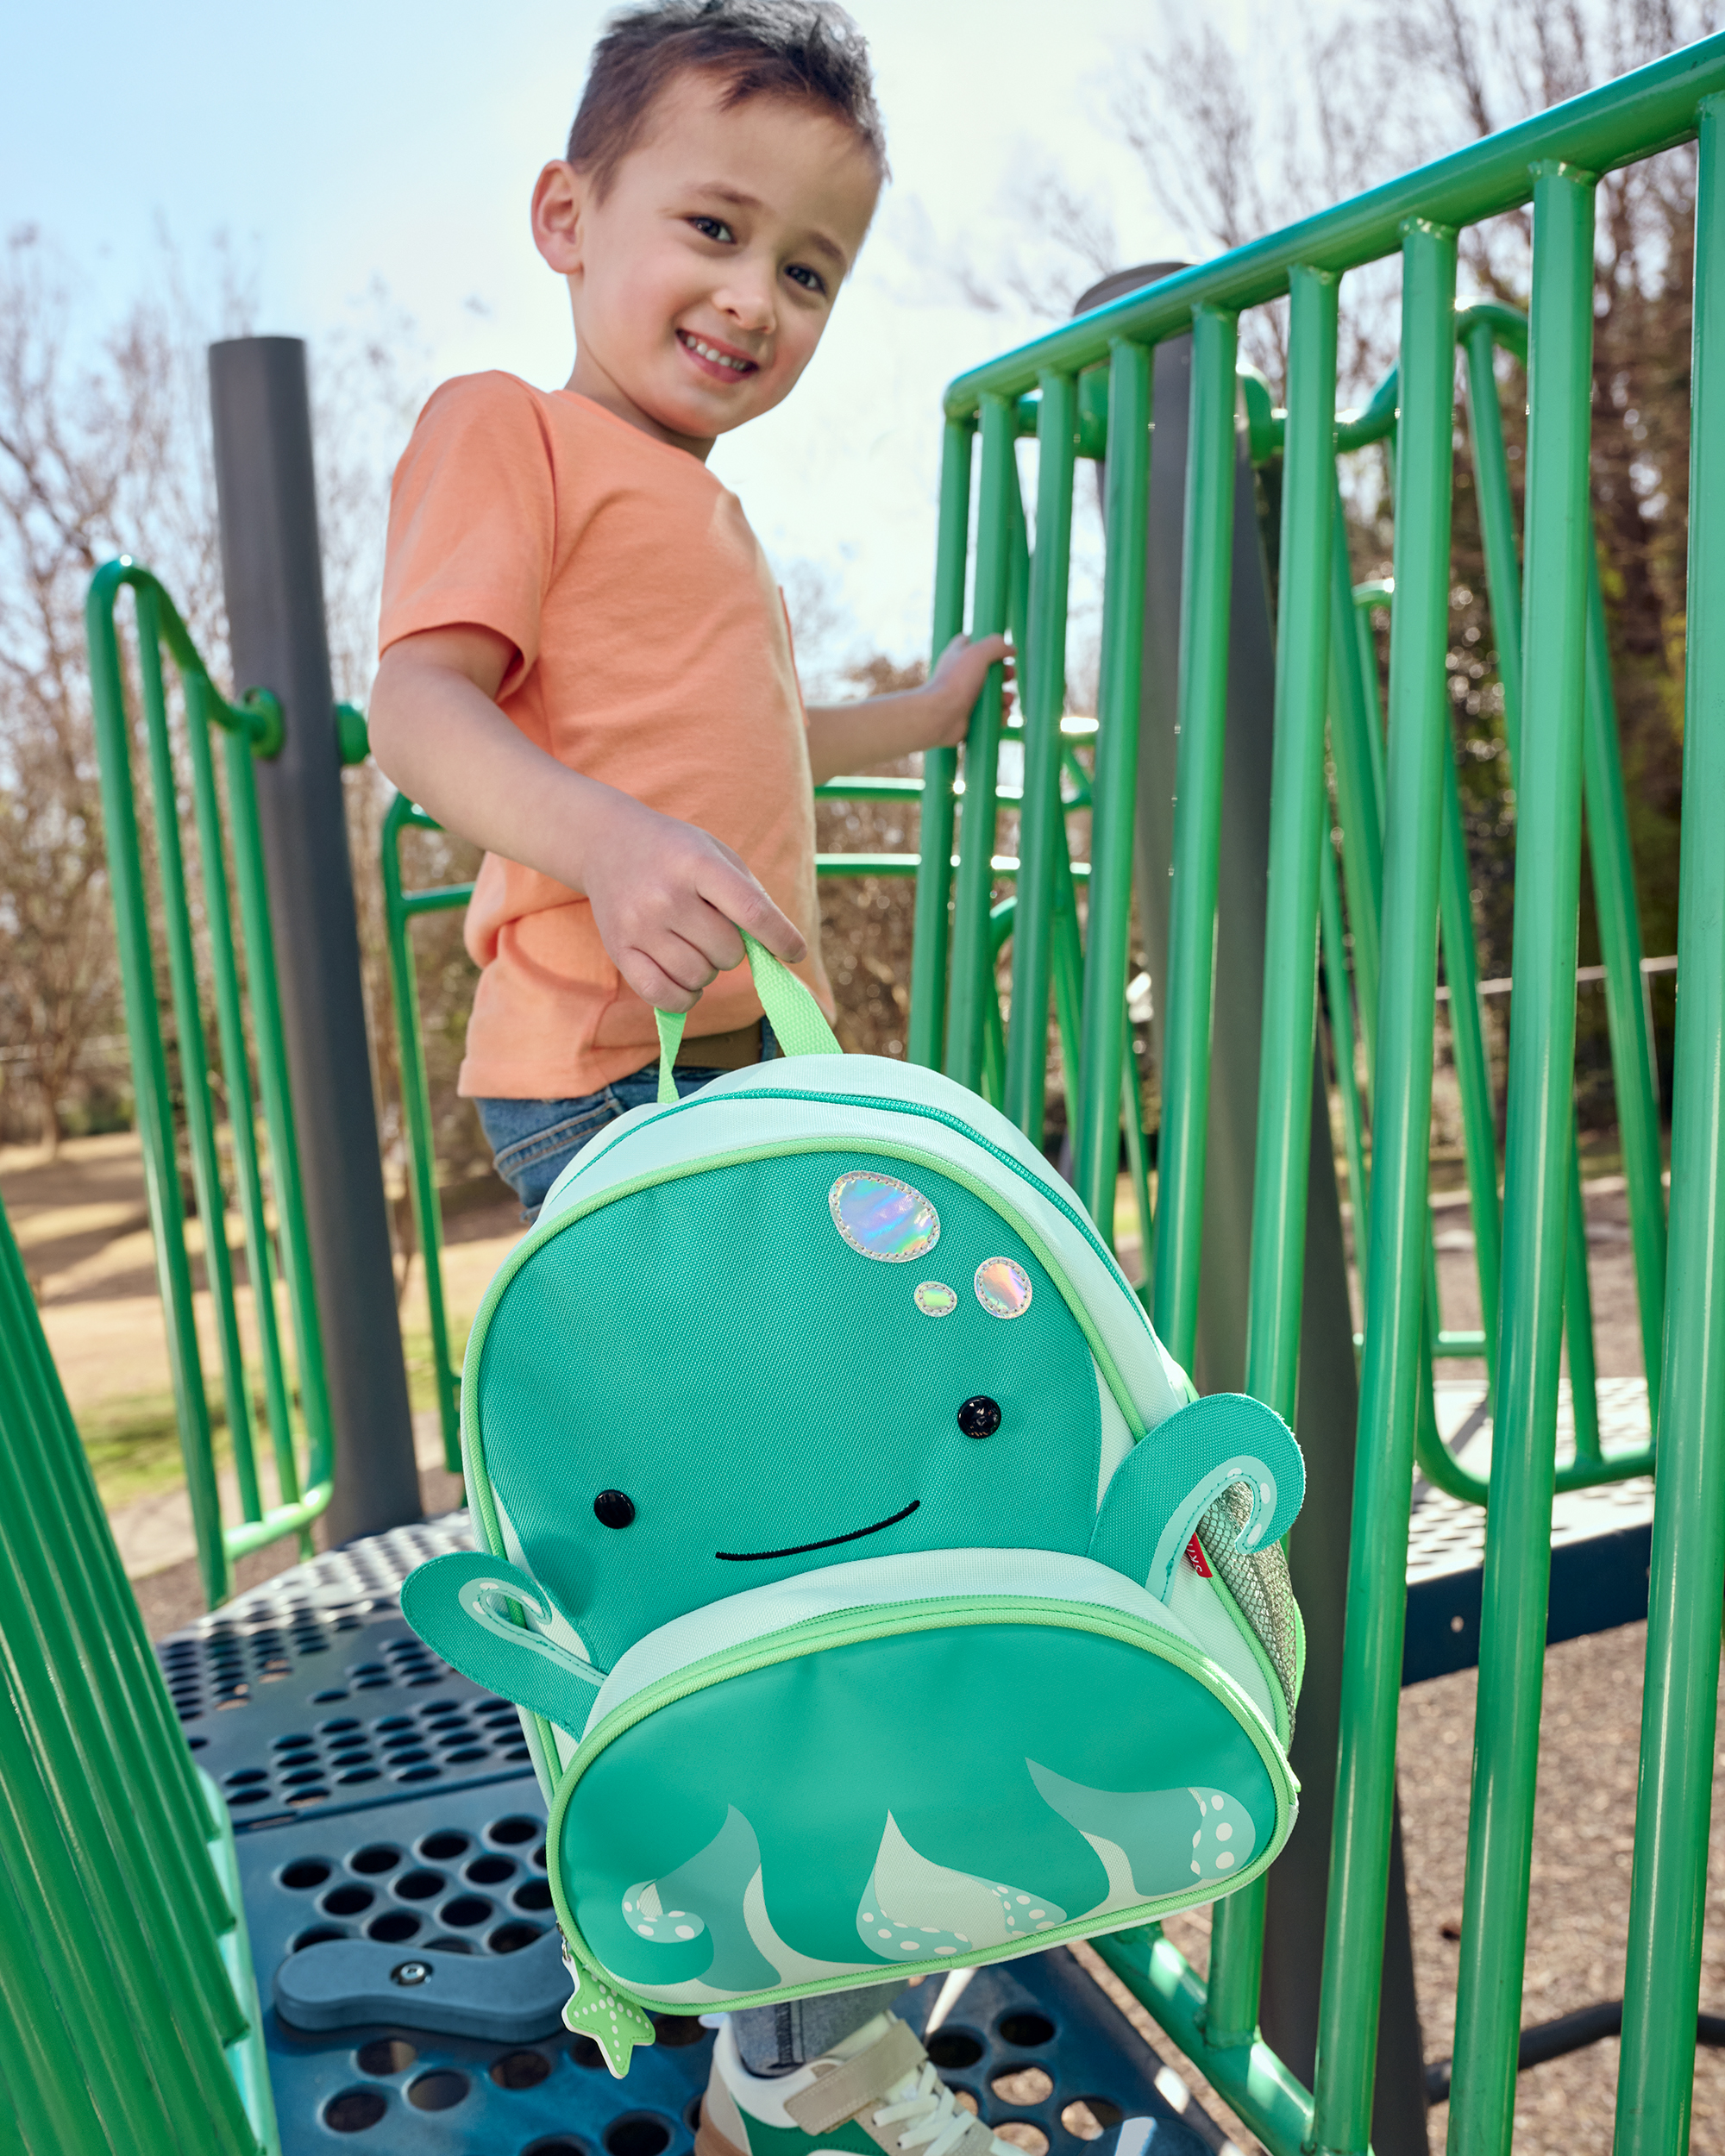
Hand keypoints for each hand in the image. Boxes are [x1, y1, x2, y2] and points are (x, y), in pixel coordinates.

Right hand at [580, 794, 806, 1011]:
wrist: (609, 842)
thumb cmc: (676, 853)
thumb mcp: (717, 855)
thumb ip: (750, 897)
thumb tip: (779, 952)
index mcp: (697, 863)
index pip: (751, 911)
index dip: (781, 938)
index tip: (795, 952)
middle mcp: (666, 895)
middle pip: (727, 952)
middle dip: (733, 949)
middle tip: (716, 930)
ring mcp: (639, 925)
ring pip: (699, 977)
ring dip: (708, 970)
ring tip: (695, 945)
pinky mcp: (619, 950)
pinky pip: (664, 996)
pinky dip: (684, 997)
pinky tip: (686, 982)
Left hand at [921, 632, 1014, 748]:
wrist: (941, 716)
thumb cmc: (956, 682)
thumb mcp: (977, 653)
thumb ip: (996, 645)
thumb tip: (1011, 649)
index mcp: (958, 656)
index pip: (971, 643)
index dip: (988, 645)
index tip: (1002, 651)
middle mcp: (961, 676)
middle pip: (989, 671)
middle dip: (1005, 674)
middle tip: (1010, 676)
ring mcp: (966, 698)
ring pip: (993, 695)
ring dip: (1006, 697)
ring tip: (1007, 699)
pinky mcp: (971, 717)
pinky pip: (991, 715)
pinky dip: (1001, 715)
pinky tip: (1004, 714)